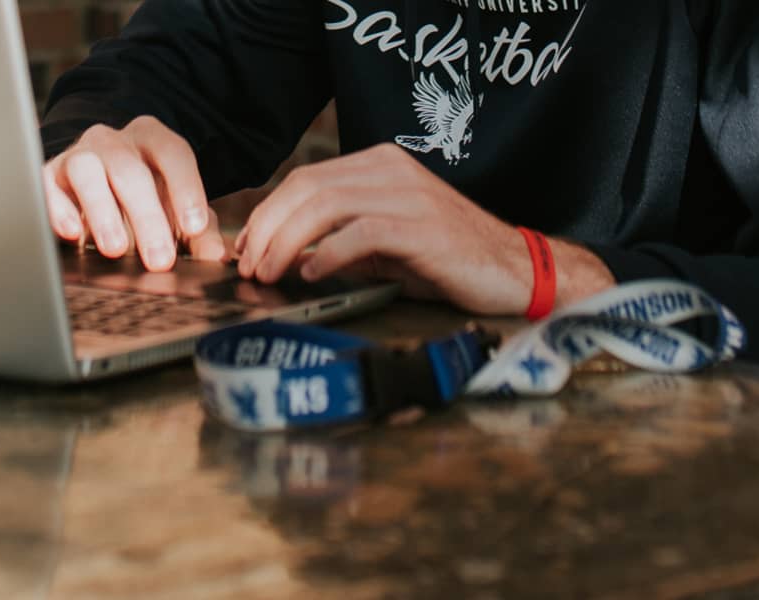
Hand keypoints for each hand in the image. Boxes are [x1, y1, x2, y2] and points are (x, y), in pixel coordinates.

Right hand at [43, 116, 227, 271]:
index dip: (186, 189)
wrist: (97, 179)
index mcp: (153, 140)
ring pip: (87, 170)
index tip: (195, 227)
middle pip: (130, 171)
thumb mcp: (176, 208)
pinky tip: (73, 234)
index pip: (173, 154)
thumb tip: (215, 256)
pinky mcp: (50, 175)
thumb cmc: (145, 195)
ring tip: (115, 249)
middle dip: (147, 217)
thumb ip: (199, 230)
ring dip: (102, 211)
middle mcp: (115, 142)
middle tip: (160, 260)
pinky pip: (48, 186)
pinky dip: (59, 209)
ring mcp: (79, 155)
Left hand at [235, 144, 613, 314]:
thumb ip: (340, 237)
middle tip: (249, 265)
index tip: (245, 248)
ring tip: (271, 272)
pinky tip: (313, 274)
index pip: (305, 179)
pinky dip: (329, 253)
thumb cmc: (448, 260)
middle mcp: (392, 171)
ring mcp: (409, 196)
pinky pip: (361, 232)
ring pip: (326, 206)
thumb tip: (285, 254)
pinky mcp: (424, 228)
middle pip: (307, 188)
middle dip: (268, 228)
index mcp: (380, 165)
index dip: (267, 213)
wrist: (514, 270)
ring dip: (288, 242)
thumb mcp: (385, 243)